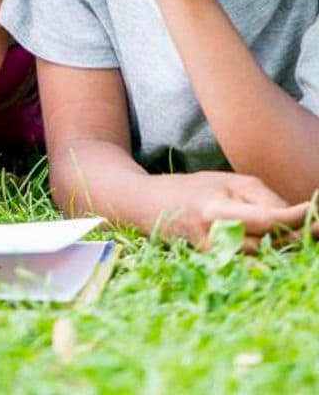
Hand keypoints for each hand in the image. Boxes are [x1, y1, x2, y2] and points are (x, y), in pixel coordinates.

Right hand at [148, 170, 310, 250]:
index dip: (294, 218)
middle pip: (269, 242)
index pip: (265, 218)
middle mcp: (214, 237)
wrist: (144, 205)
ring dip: (285, 246)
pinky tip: (276, 245)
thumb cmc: (191, 188)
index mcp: (216, 209)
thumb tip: (294, 216)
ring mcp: (213, 255)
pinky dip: (268, 255)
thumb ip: (260, 196)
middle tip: (318, 227)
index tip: (316, 211)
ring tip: (304, 235)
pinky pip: (250, 264)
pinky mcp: (213, 265)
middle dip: (297, 235)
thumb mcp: (225, 181)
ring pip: (263, 256)